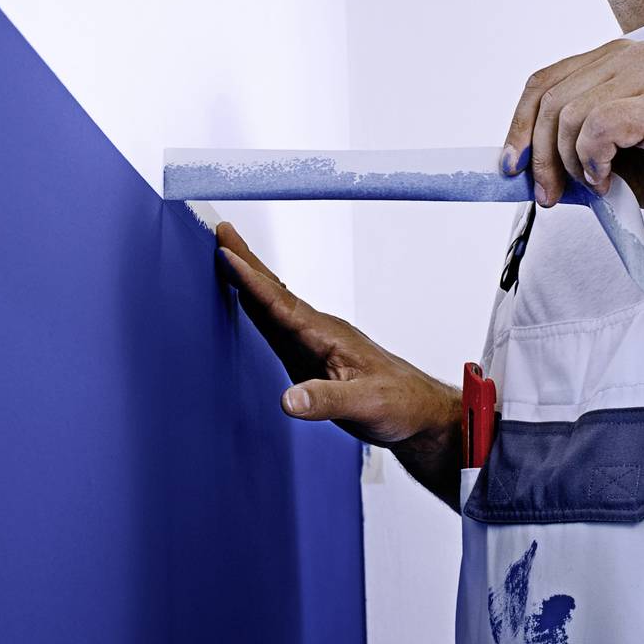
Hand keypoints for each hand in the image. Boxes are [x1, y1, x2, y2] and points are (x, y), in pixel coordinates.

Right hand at [213, 221, 456, 448]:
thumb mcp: (365, 405)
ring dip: (250, 280)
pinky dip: (260, 306)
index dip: (251, 281)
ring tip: (227, 256)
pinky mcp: (313, 357)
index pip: (282, 304)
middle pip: (276, 291)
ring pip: (276, 304)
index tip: (226, 255)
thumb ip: (325, 401)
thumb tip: (288, 400)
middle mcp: (319, 332)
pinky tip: (250, 301)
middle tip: (223, 232)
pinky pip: (280, 325)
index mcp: (327, 336)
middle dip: (247, 262)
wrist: (420, 411)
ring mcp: (315, 342)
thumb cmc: (399, 404)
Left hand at [500, 38, 643, 218]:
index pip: (545, 82)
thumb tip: (520, 162)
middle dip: (542, 155)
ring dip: (572, 162)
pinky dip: (593, 159)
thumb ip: (570, 143)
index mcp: (617, 59)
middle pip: (552, 100)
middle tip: (551, 193)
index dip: (519, 125)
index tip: (511, 165)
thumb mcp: (610, 151)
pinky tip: (608, 178)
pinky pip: (600, 126)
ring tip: (596, 184)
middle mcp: (635, 55)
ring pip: (572, 114)